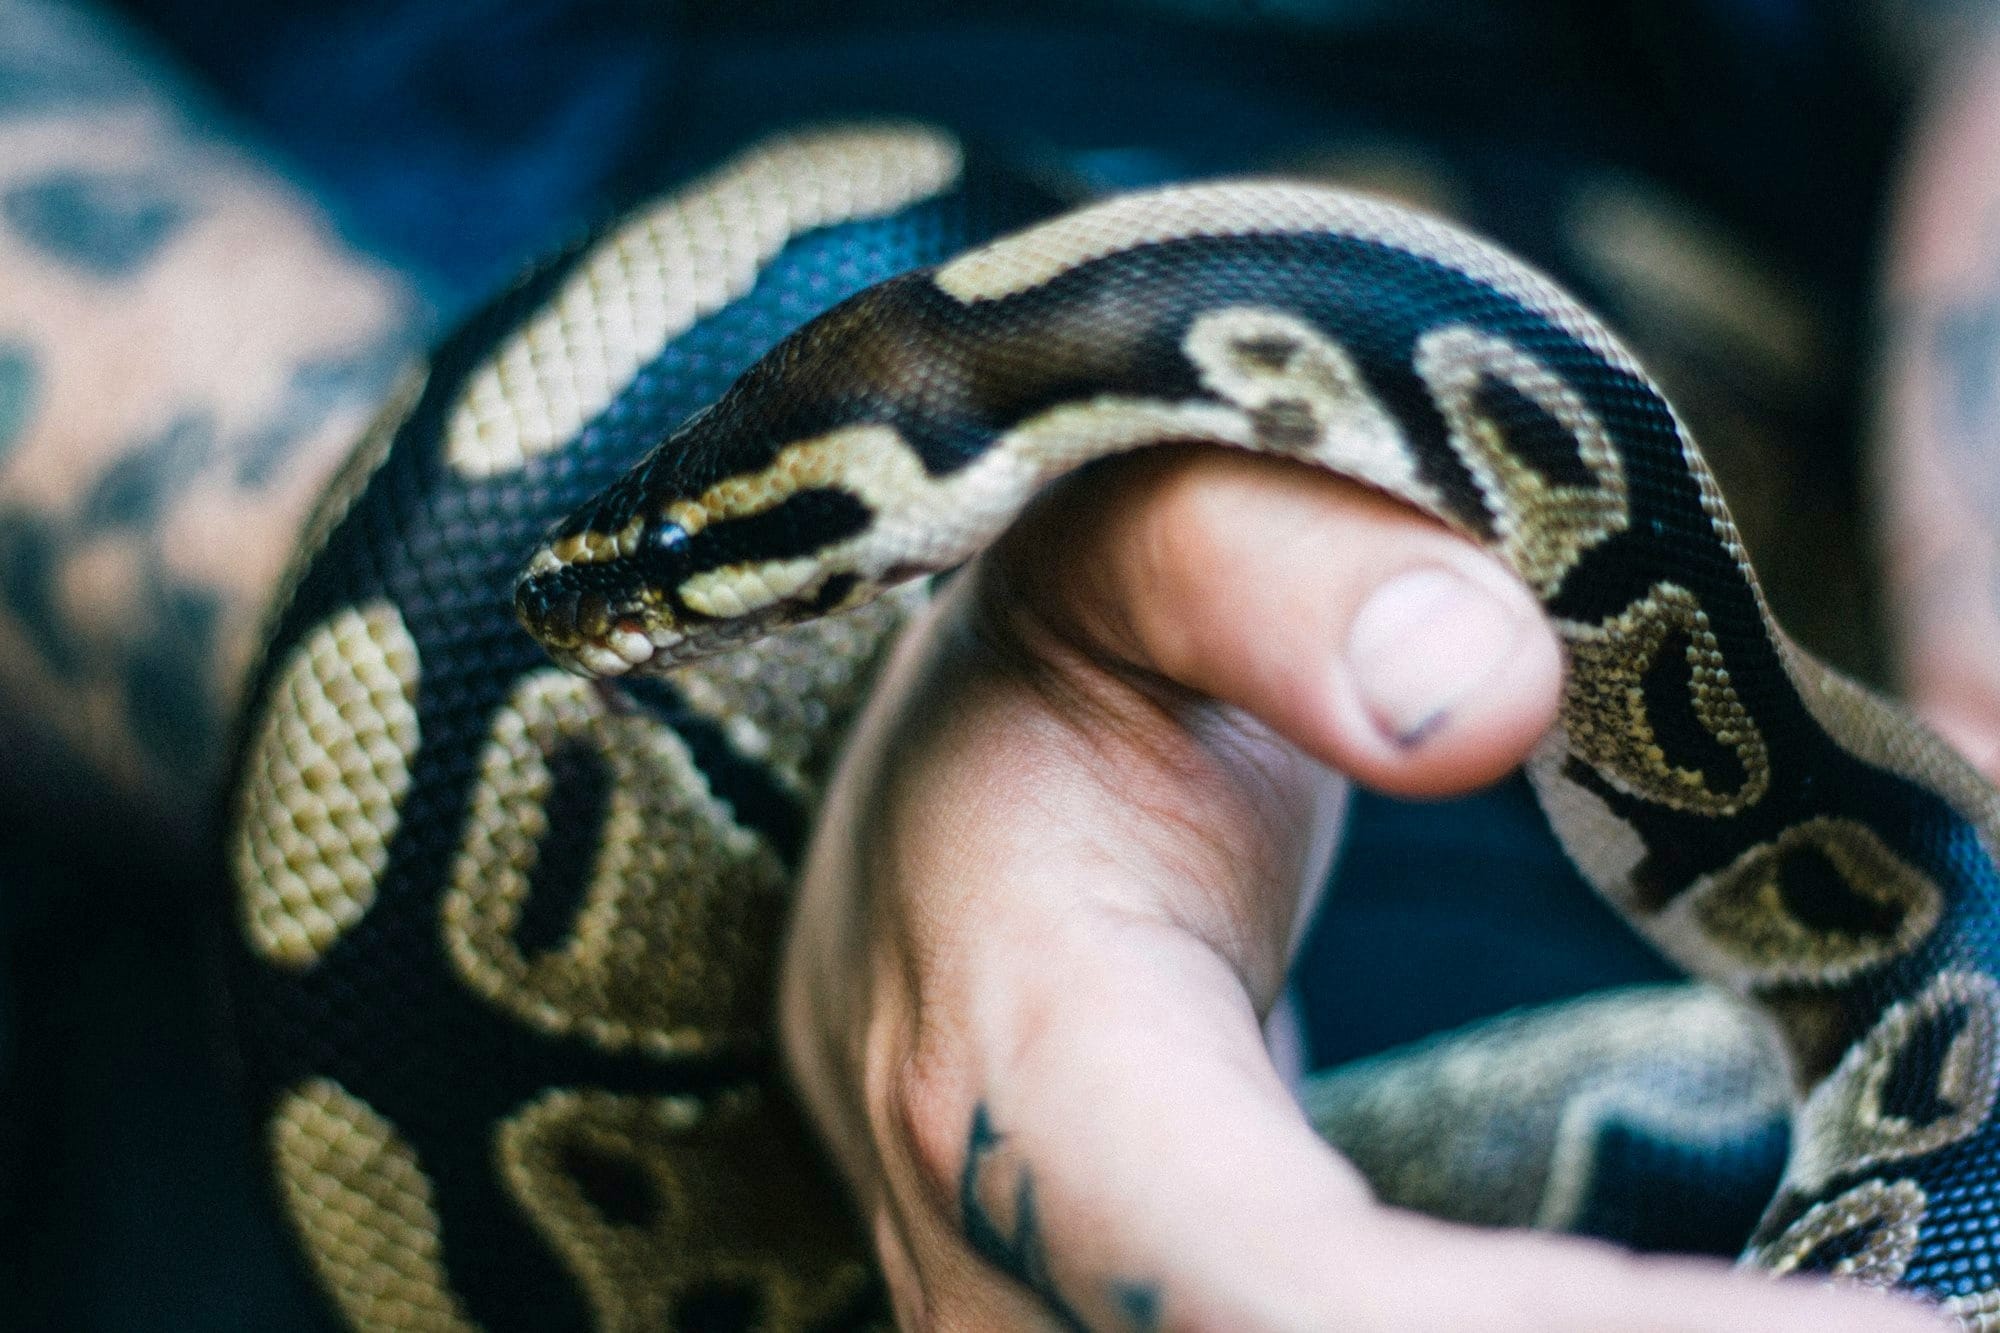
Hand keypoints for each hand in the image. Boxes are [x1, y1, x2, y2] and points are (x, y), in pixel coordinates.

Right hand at [778, 446, 1937, 1329]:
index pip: (1288, 1301)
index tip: (1908, 1323)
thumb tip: (1494, 692)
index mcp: (1020, 1068)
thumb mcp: (1112, 543)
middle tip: (1924, 1299)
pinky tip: (1693, 1316)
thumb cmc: (1035, 669)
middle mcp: (1012, 1271)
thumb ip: (1270, 572)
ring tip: (1857, 1299)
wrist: (931, 830)